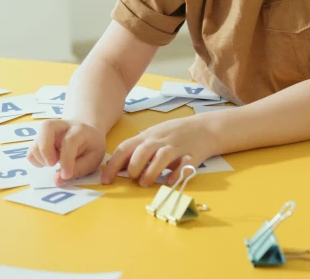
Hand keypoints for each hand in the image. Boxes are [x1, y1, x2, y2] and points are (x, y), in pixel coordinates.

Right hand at [26, 119, 105, 185]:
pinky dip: (35, 159)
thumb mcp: (93, 159)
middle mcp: (62, 126)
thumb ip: (78, 170)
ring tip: (54, 164)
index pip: (69, 141)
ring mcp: (49, 132)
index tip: (66, 175)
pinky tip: (47, 163)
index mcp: (79, 130)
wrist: (86, 134)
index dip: (66, 160)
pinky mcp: (40, 140)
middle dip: (45, 148)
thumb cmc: (90, 148)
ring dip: (41, 157)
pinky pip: (31, 149)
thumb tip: (57, 180)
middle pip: (46, 127)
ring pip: (36, 139)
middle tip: (52, 164)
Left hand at [101, 115, 217, 187]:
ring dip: (151, 172)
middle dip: (133, 166)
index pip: (126, 148)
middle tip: (132, 178)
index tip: (105, 181)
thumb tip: (115, 168)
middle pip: (142, 151)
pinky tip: (170, 181)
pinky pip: (184, 166)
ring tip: (145, 182)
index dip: (113, 165)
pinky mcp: (192, 156)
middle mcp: (160, 141)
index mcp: (148, 137)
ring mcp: (176, 148)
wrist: (204, 128)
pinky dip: (176, 175)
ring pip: (161, 157)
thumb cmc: (173, 134)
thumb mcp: (153, 137)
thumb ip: (137, 150)